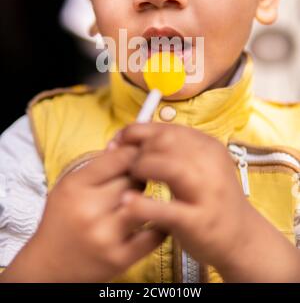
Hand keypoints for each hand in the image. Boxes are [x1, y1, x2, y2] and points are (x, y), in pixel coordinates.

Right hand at [1, 146, 165, 282]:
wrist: (49, 265)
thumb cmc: (62, 219)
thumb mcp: (70, 185)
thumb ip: (98, 165)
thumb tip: (130, 145)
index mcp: (75, 187)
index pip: (120, 157)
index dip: (133, 154)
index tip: (137, 157)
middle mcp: (89, 210)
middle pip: (134, 179)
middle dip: (138, 178)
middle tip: (135, 182)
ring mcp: (105, 236)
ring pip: (145, 203)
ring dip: (148, 200)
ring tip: (142, 200)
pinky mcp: (120, 259)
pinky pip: (154, 234)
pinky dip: (159, 224)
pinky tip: (154, 219)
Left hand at [112, 123, 253, 272]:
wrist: (241, 239)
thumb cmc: (208, 199)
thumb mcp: (197, 167)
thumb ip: (170, 151)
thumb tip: (128, 138)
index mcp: (208, 146)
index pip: (166, 129)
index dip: (136, 132)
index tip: (117, 142)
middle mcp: (211, 164)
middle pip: (166, 142)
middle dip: (138, 149)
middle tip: (121, 162)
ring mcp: (207, 192)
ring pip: (169, 167)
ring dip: (141, 168)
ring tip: (130, 179)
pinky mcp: (198, 221)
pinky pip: (167, 209)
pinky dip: (143, 204)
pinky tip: (127, 202)